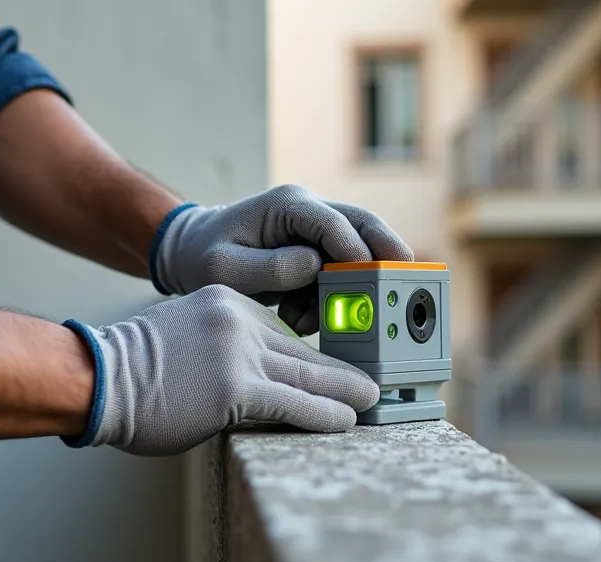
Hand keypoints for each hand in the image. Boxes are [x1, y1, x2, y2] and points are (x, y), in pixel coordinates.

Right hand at [63, 285, 380, 455]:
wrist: (94, 376)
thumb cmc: (129, 370)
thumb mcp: (183, 335)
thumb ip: (220, 348)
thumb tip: (248, 379)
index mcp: (228, 304)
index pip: (285, 333)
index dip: (315, 358)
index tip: (339, 371)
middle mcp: (239, 321)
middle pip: (303, 351)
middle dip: (341, 372)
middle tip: (373, 383)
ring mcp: (238, 353)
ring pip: (307, 376)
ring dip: (345, 392)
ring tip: (371, 402)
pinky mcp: (235, 388)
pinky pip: (293, 403)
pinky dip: (324, 414)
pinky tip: (345, 421)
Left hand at [149, 184, 413, 334]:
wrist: (193, 254)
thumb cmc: (204, 255)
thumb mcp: (225, 268)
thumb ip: (269, 267)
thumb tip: (314, 265)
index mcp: (289, 205)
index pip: (334, 222)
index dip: (356, 249)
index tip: (370, 277)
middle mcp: (310, 212)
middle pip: (365, 227)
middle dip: (387, 254)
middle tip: (406, 284)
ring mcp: (318, 233)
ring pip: (358, 256)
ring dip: (345, 292)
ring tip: (302, 317)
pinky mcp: (319, 254)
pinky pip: (340, 278)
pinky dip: (328, 302)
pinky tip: (296, 316)